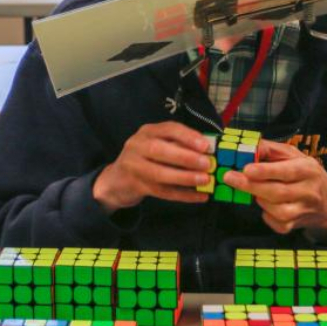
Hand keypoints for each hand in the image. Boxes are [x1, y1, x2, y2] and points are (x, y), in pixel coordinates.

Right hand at [92, 122, 212, 212]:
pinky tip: (200, 197)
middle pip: (159, 150)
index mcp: (147, 132)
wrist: (117, 180)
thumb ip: (178, 145)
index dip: (187, 136)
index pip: (168, 129)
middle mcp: (137, 146)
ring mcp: (134, 167)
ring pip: (159, 173)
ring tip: (205, 180)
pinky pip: (162, 192)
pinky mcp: (136, 186)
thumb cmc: (146, 158)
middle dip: (185, 157)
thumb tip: (209, 150)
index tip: (205, 145)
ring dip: (184, 177)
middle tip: (207, 164)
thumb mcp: (157, 144)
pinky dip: (183, 195)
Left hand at [222, 140, 326, 240]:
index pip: (287, 171)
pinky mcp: (295, 226)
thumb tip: (248, 147)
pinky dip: (266, 215)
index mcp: (308, 170)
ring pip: (277, 210)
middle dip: (251, 185)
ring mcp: (303, 211)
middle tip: (230, 178)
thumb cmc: (305, 173)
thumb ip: (269, 149)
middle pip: (278, 192)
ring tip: (254, 190)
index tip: (246, 169)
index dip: (266, 171)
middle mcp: (309, 191)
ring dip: (260, 199)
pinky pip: (276, 224)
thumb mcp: (292, 155)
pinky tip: (265, 204)